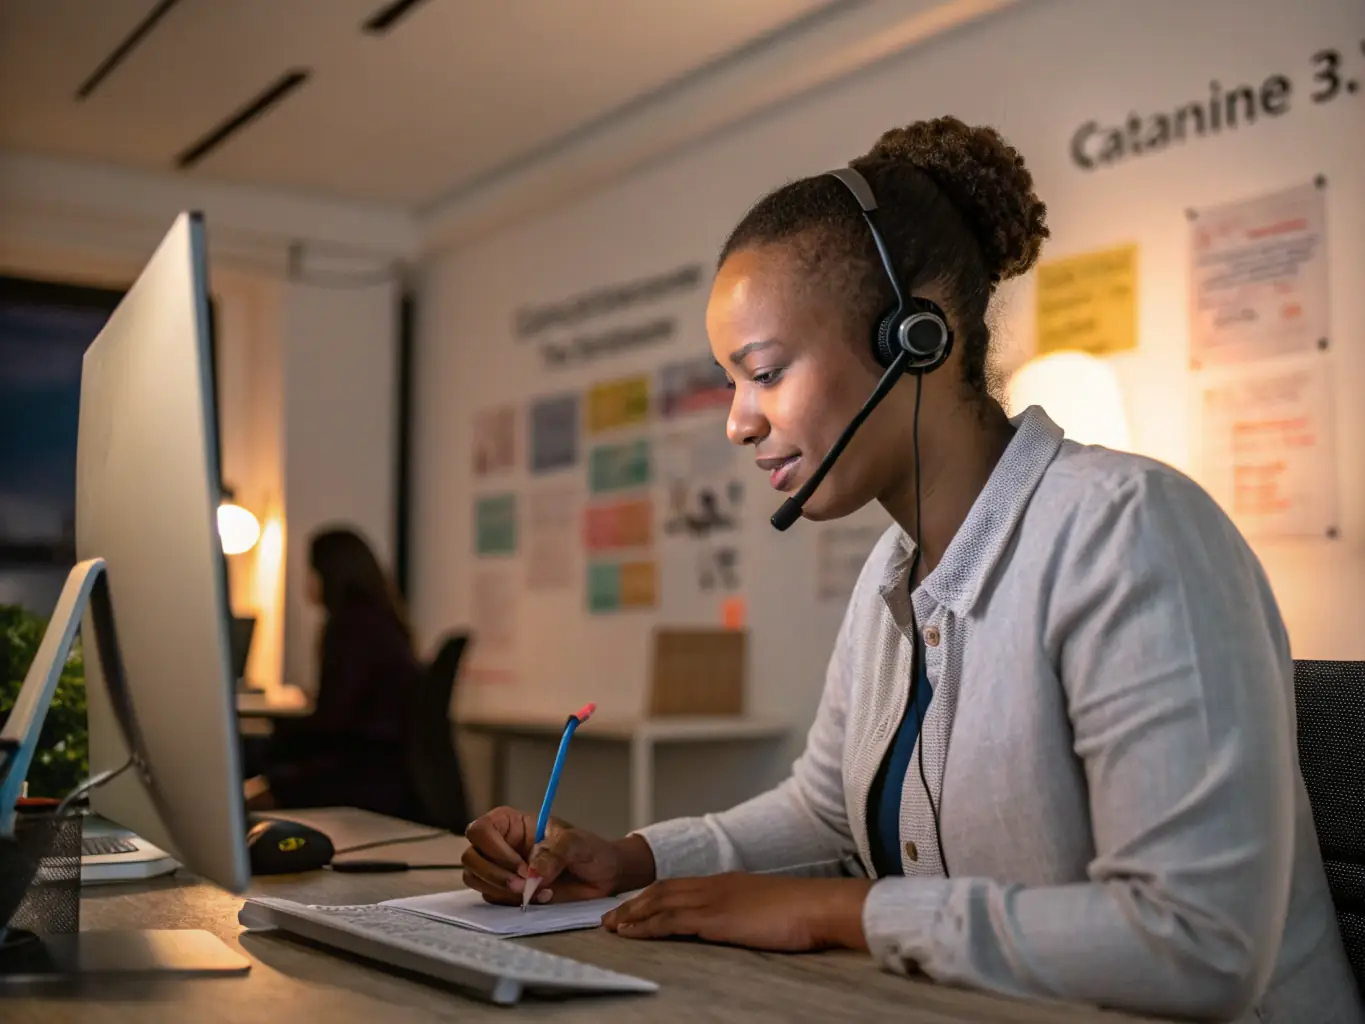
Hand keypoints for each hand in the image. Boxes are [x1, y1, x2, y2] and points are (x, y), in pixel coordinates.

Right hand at [461, 806, 654, 905]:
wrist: (604, 876)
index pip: (481, 829)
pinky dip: (511, 903)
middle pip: (471, 857)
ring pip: (475, 879)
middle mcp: (501, 845)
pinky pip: (491, 898)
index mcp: (512, 824)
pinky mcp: (506, 891)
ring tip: (535, 892)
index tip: (522, 865)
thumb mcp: (577, 843)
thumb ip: (555, 852)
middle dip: (495, 875)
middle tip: (526, 886)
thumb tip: (532, 871)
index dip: (494, 849)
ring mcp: (501, 869)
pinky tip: (541, 898)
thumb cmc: (590, 850)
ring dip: (501, 891)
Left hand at [601, 873, 873, 952]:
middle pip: (662, 890)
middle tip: (609, 917)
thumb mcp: (765, 908)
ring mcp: (713, 898)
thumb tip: (735, 924)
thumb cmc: (801, 912)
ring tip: (611, 926)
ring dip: (631, 914)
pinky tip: (631, 933)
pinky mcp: (715, 916)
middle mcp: (714, 884)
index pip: (678, 885)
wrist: (818, 906)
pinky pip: (670, 919)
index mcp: (726, 882)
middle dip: (633, 903)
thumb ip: (744, 912)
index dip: (652, 896)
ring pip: (659, 902)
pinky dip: (646, 925)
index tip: (633, 907)